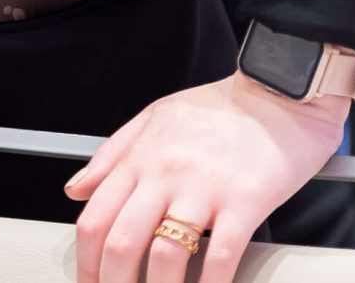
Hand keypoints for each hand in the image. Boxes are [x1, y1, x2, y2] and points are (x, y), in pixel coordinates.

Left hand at [67, 72, 348, 282]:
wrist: (278, 91)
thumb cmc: (219, 107)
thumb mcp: (153, 118)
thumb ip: (111, 155)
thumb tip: (75, 189)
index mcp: (140, 157)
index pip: (95, 217)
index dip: (86, 260)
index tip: (88, 282)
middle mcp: (164, 174)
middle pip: (121, 242)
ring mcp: (204, 189)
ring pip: (165, 255)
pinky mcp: (246, 202)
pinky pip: (221, 255)